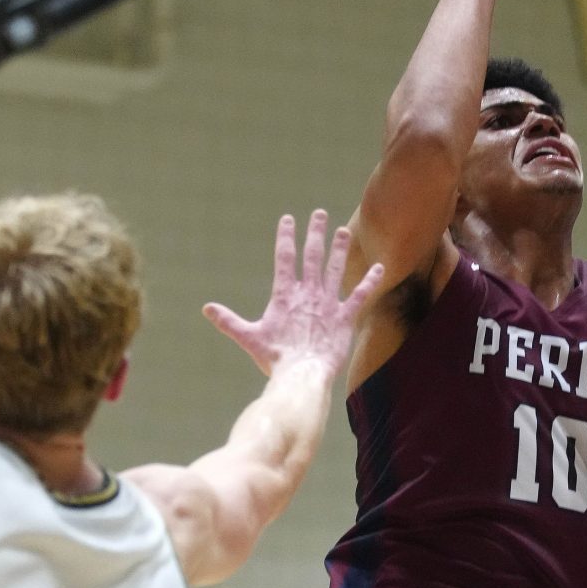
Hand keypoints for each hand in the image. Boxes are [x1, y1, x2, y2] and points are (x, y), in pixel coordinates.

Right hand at [204, 210, 382, 377]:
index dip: (286, 237)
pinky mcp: (345, 318)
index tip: (288, 219)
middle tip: (319, 214)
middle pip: (313, 256)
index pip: (285, 258)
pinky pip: (360, 296)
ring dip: (340, 249)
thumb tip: (206, 309)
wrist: (302, 373)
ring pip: (336, 270)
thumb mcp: (248, 337)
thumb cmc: (275, 358)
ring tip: (344, 231)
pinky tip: (380, 268)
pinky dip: (370, 282)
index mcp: (285, 295)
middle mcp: (308, 293)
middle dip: (315, 233)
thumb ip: (229, 321)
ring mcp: (328, 304)